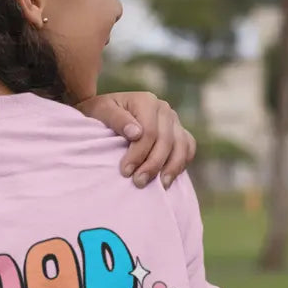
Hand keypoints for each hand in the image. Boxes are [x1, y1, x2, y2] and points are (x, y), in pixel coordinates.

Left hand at [77, 92, 196, 189]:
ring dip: (172, 167)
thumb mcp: (100, 111)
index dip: (138, 154)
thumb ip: (116, 119)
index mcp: (146, 101)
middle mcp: (163, 109)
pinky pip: (188, 147)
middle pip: (166, 140)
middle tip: (139, 182)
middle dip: (153, 164)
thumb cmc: (99, 112)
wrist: (105, 111)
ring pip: (181, 145)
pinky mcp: (178, 131)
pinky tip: (170, 178)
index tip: (125, 172)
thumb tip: (135, 133)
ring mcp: (173, 120)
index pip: (149, 131)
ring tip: (161, 186)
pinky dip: (182, 162)